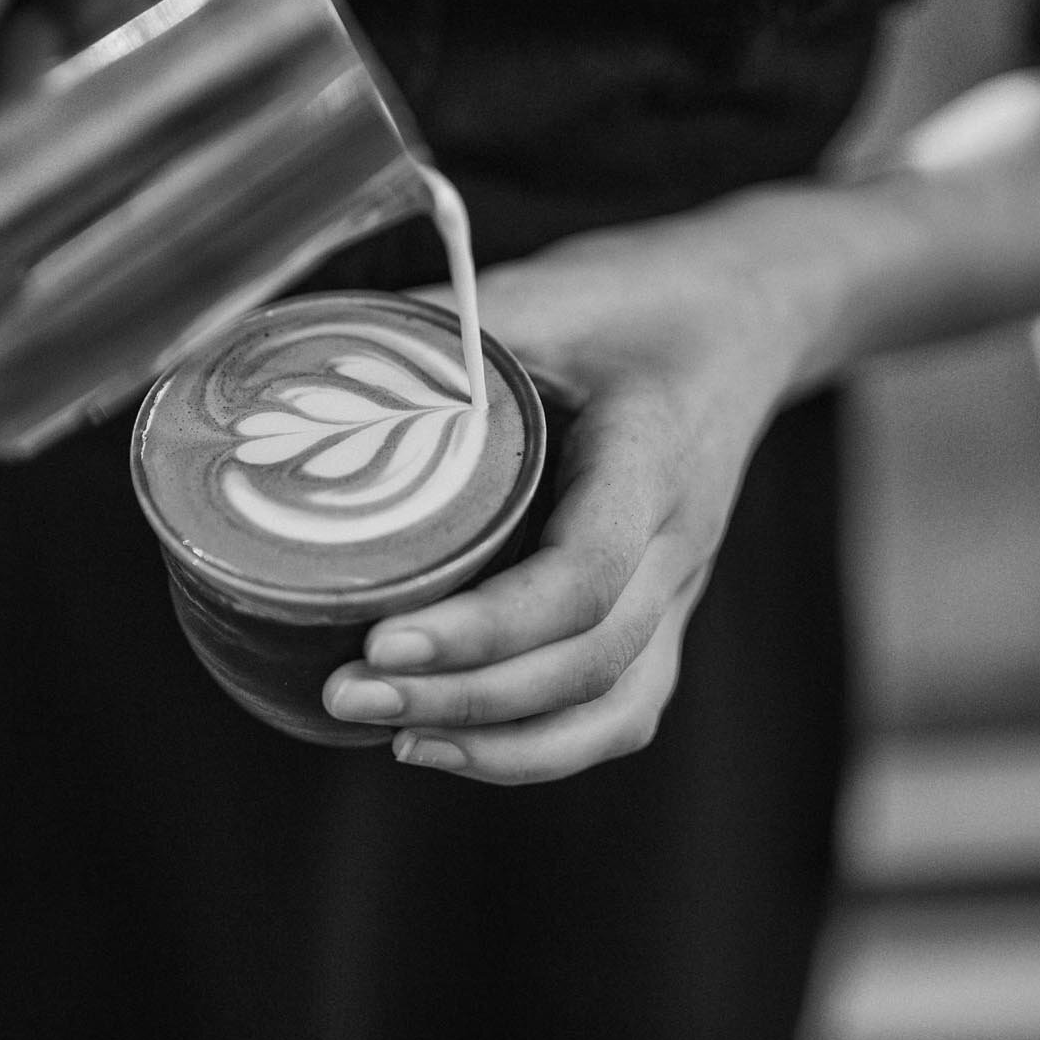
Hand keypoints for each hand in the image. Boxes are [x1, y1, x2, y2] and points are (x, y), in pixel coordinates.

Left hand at [319, 207, 813, 784]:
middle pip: (589, 661)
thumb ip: (433, 329)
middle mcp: (681, 541)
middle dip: (464, 696)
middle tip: (349, 693)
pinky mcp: (664, 612)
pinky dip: (542, 748)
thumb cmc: (638, 298)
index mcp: (654, 457)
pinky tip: (451, 744)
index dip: (484, 625)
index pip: (583, 574)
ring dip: (502, 743)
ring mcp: (681, 588)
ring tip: (391, 737)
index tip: (381, 638)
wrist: (745, 313)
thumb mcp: (540, 291)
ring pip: (615, 708)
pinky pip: (621, 711)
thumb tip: (293, 363)